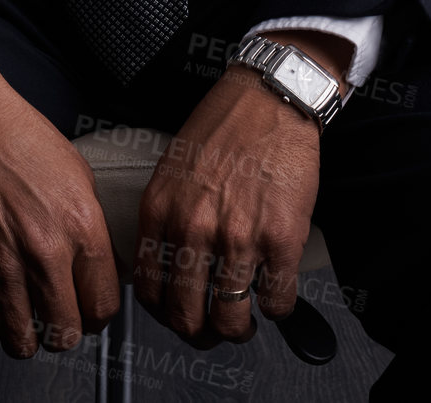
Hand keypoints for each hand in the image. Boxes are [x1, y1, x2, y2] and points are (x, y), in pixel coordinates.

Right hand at [0, 29, 120, 358]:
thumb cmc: (19, 137)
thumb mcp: (78, 175)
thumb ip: (92, 228)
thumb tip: (101, 271)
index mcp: (82, 225)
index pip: (104, 306)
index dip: (96, 314)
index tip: (87, 310)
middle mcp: (45, 250)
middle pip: (65, 334)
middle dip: (63, 330)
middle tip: (55, 315)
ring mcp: (1, 264)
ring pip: (23, 343)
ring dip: (26, 336)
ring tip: (24, 316)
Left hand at [132, 62, 321, 348]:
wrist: (269, 97)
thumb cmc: (224, 126)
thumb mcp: (172, 169)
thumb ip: (165, 217)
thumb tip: (164, 266)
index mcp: (161, 210)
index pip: (150, 292)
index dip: (165, 314)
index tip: (177, 314)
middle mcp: (193, 228)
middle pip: (187, 317)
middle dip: (200, 334)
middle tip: (211, 329)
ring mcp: (238, 237)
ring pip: (231, 319)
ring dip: (239, 329)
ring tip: (245, 320)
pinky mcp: (281, 238)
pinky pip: (276, 301)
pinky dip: (277, 308)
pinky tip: (274, 292)